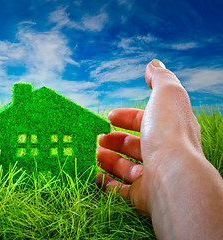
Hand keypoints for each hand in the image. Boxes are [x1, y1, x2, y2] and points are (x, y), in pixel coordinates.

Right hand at [96, 60, 222, 237]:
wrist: (172, 177)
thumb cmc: (168, 133)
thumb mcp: (167, 94)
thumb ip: (160, 78)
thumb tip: (154, 64)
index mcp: (169, 130)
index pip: (146, 121)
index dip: (127, 117)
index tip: (109, 116)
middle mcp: (163, 154)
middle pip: (135, 145)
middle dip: (114, 139)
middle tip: (98, 137)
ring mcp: (153, 177)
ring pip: (126, 167)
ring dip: (107, 159)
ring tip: (92, 152)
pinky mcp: (142, 197)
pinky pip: (121, 190)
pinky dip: (106, 183)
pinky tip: (94, 174)